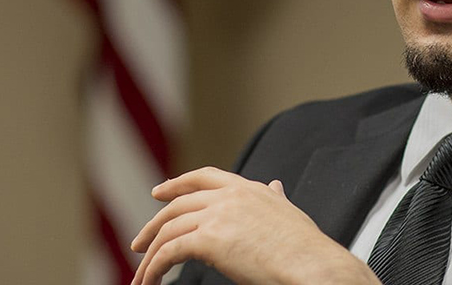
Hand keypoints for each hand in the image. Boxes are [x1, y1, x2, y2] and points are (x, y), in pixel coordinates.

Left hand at [130, 167, 379, 284]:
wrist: (312, 265)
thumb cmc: (306, 249)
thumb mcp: (289, 213)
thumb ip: (276, 198)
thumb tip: (275, 186)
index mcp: (248, 188)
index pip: (204, 178)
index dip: (178, 184)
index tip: (159, 193)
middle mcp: (230, 196)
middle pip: (178, 204)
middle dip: (154, 224)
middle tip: (139, 243)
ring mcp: (218, 215)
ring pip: (169, 230)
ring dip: (151, 255)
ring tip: (143, 276)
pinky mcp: (208, 239)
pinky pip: (170, 252)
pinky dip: (155, 267)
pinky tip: (152, 280)